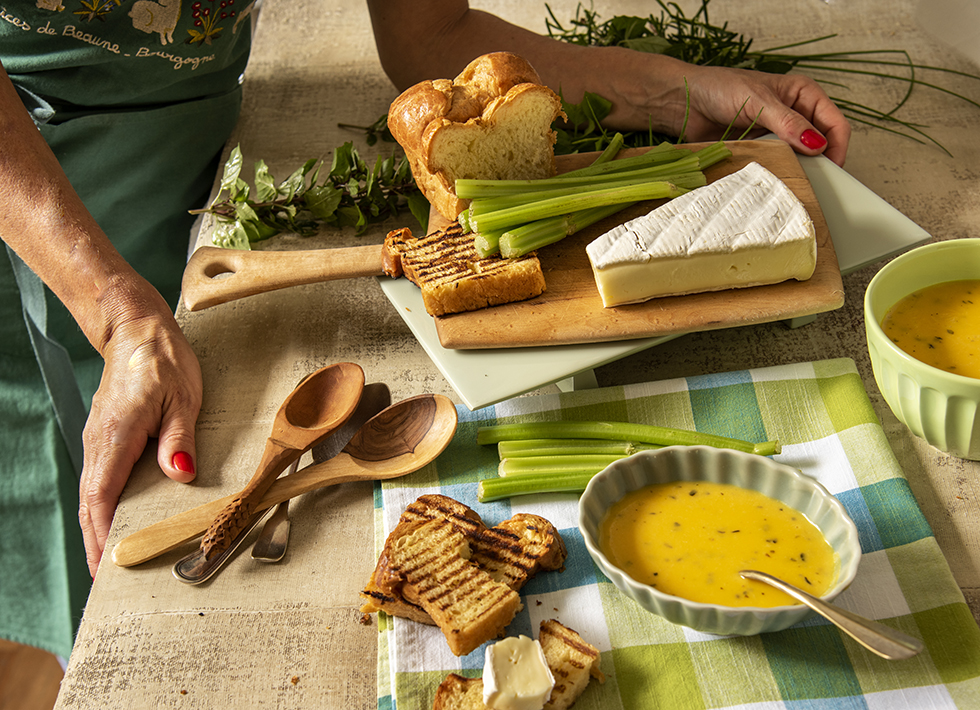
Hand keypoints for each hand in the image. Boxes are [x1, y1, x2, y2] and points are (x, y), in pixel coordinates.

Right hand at [78, 304, 201, 576]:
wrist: (138, 331)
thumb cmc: (162, 359)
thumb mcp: (182, 396)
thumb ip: (180, 438)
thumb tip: (180, 475)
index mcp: (116, 435)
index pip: (102, 496)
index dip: (103, 534)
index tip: (106, 567)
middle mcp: (100, 443)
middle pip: (91, 505)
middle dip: (97, 544)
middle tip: (107, 584)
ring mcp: (99, 442)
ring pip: (93, 496)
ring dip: (98, 530)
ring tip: (110, 566)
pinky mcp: (107, 440)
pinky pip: (101, 482)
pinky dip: (103, 509)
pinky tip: (115, 524)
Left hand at [603, 57, 850, 165]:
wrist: (682, 101)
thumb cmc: (719, 89)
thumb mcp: (757, 102)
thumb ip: (787, 123)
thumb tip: (816, 145)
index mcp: (803, 95)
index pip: (835, 124)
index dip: (837, 147)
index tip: (831, 170)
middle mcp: (795, 115)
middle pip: (821, 144)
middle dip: (820, 164)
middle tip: (815, 186)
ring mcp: (777, 135)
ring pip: (799, 159)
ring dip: (798, 172)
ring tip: (795, 189)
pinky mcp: (759, 150)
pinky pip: (776, 166)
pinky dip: (778, 175)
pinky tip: (774, 186)